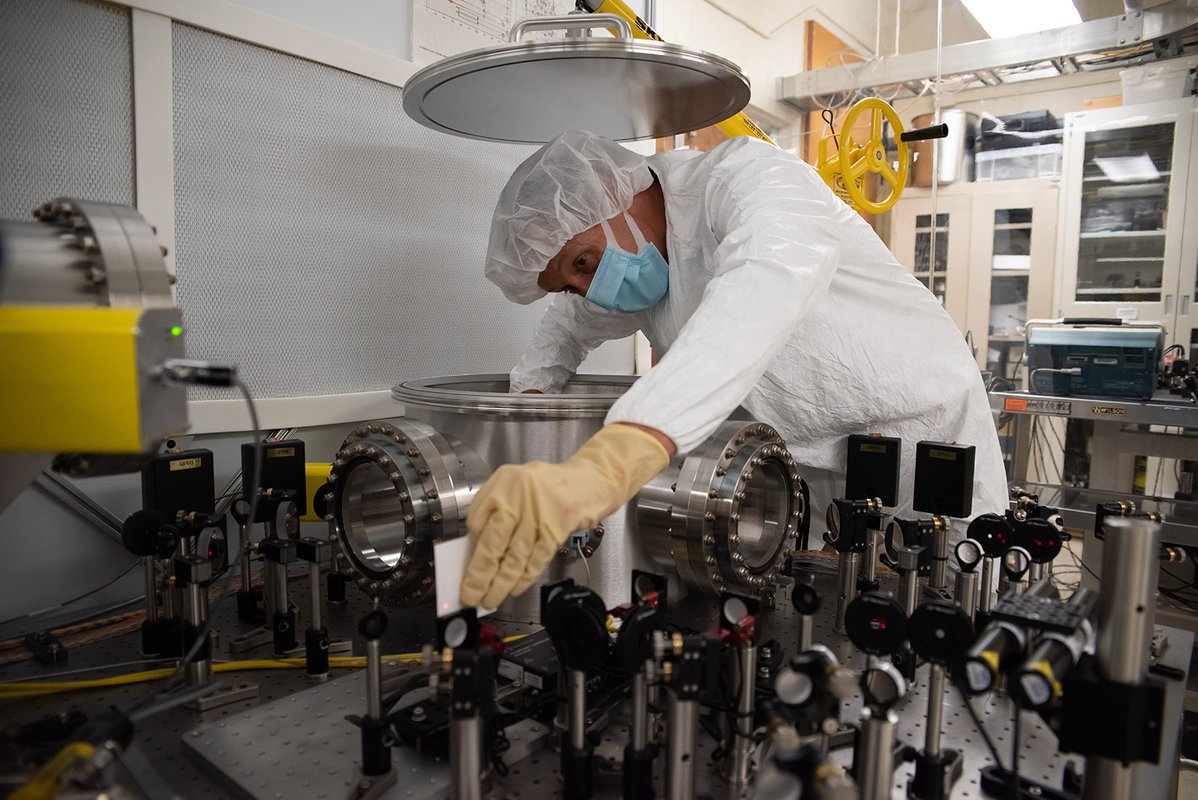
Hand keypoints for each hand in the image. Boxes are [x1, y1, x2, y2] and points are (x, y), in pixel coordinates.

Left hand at [460, 424, 670, 607]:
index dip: (472, 549)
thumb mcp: (517, 484)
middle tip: (470, 595)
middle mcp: (517, 496)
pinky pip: (536, 558)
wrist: (593, 480)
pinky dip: (524, 577)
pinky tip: (514, 588)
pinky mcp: (557, 528)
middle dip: (479, 575)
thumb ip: (498, 509)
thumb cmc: (552, 485)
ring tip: (491, 599)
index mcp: (502, 482)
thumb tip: (479, 547)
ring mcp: (538, 513)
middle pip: (492, 543)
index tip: (466, 567)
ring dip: (501, 583)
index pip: (476, 521)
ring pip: (514, 556)